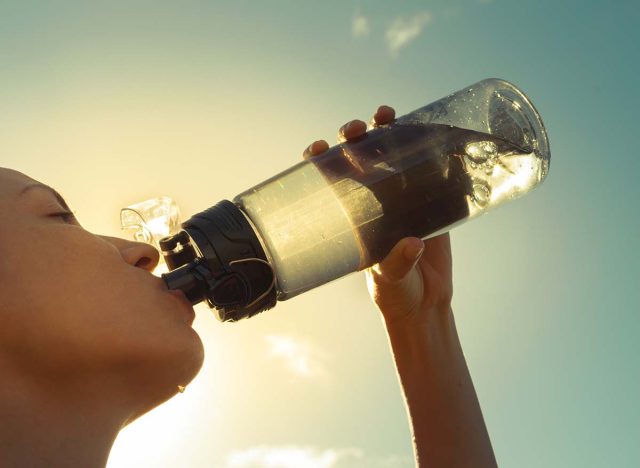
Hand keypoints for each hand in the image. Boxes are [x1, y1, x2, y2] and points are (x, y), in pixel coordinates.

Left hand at [303, 106, 452, 325]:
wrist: (426, 304)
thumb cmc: (396, 294)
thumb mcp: (390, 280)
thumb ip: (397, 263)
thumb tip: (412, 244)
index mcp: (352, 217)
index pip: (330, 181)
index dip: (320, 160)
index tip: (318, 149)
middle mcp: (373, 201)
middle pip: (359, 159)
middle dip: (353, 138)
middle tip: (356, 130)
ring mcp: (402, 197)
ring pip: (391, 155)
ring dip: (387, 132)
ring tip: (385, 117)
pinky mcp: (431, 201)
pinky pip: (428, 168)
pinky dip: (427, 147)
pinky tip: (427, 129)